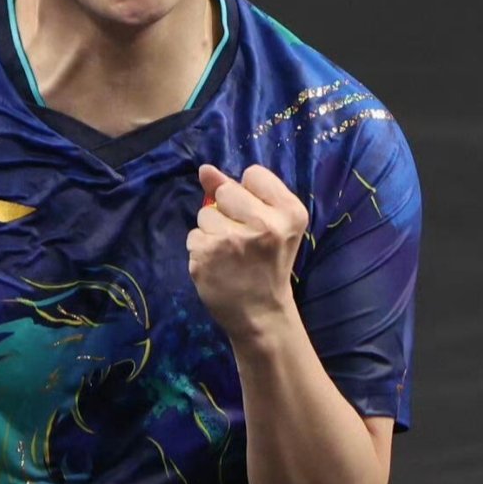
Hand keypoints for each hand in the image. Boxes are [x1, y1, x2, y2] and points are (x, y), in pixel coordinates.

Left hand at [187, 163, 308, 342]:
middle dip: (227, 211)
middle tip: (242, 240)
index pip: (253, 174)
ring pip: (205, 215)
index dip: (249, 195)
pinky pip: (193, 236)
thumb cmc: (268, 264)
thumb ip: (239, 191)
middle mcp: (264, 224)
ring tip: (229, 255)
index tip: (257, 219)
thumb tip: (205, 169)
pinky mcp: (207, 256)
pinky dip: (201, 250)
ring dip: (212, 232)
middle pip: (224, 192)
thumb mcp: (271, 224)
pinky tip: (218, 266)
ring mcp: (232, 241)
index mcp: (289, 212)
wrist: (261, 314)